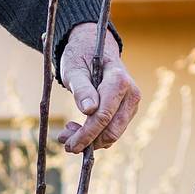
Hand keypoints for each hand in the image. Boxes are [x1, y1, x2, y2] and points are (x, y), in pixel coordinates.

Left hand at [57, 23, 140, 153]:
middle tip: (63, 140)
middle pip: (112, 130)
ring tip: (67, 132)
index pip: (104, 116)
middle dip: (87, 141)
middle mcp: (131, 94)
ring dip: (90, 140)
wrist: (94, 49)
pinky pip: (112, 131)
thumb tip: (89, 110)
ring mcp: (131, 105)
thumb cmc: (81, 57)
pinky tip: (78, 128)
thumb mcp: (74, 70)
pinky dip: (95, 136)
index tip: (68, 144)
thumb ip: (82, 89)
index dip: (87, 134)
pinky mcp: (126, 112)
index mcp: (119, 81)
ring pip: (113, 135)